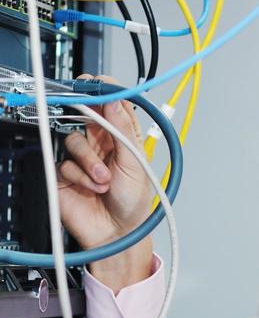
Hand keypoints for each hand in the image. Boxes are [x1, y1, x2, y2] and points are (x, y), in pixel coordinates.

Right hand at [57, 73, 151, 250]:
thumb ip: (123, 130)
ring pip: (74, 140)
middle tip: (83, 106)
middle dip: (85, 112)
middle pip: (86, 116)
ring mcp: (82, 158)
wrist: (118, 234)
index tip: (98, 83)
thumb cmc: (133, 204)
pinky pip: (64, 163)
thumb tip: (115, 100)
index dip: (104, 92)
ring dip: (90, 161)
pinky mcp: (65, 173)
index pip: (111, 106)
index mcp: (122, 138)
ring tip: (104, 180)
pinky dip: (80, 176)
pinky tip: (92, 188)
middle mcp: (101, 145)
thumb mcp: (136, 163)